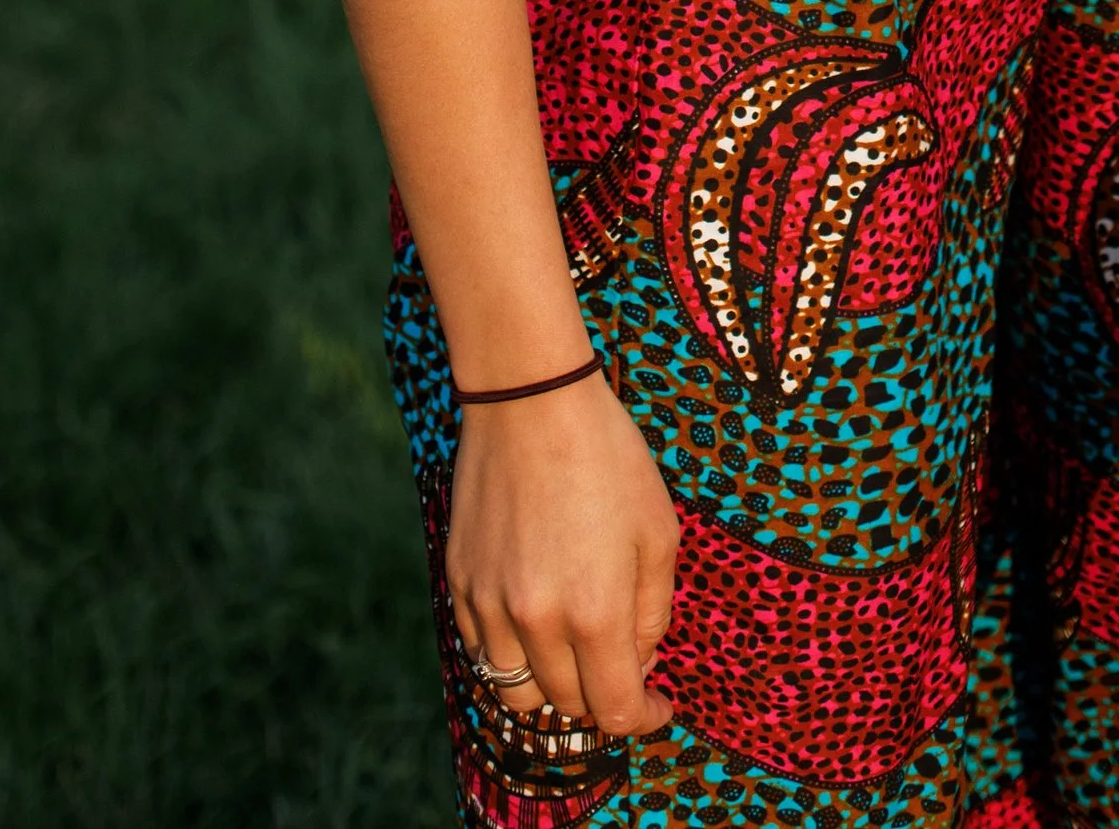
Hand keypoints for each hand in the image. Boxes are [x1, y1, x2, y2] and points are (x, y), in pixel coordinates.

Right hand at [447, 366, 678, 737]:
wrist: (529, 400)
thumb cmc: (606, 457)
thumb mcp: (658, 529)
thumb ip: (654, 610)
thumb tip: (640, 661)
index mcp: (595, 613)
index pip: (616, 710)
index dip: (645, 717)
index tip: (658, 704)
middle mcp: (537, 623)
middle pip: (568, 706)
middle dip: (601, 693)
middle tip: (620, 659)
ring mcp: (490, 607)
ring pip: (517, 690)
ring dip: (551, 683)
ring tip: (574, 647)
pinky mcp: (459, 583)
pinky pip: (482, 650)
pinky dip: (511, 652)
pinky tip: (534, 616)